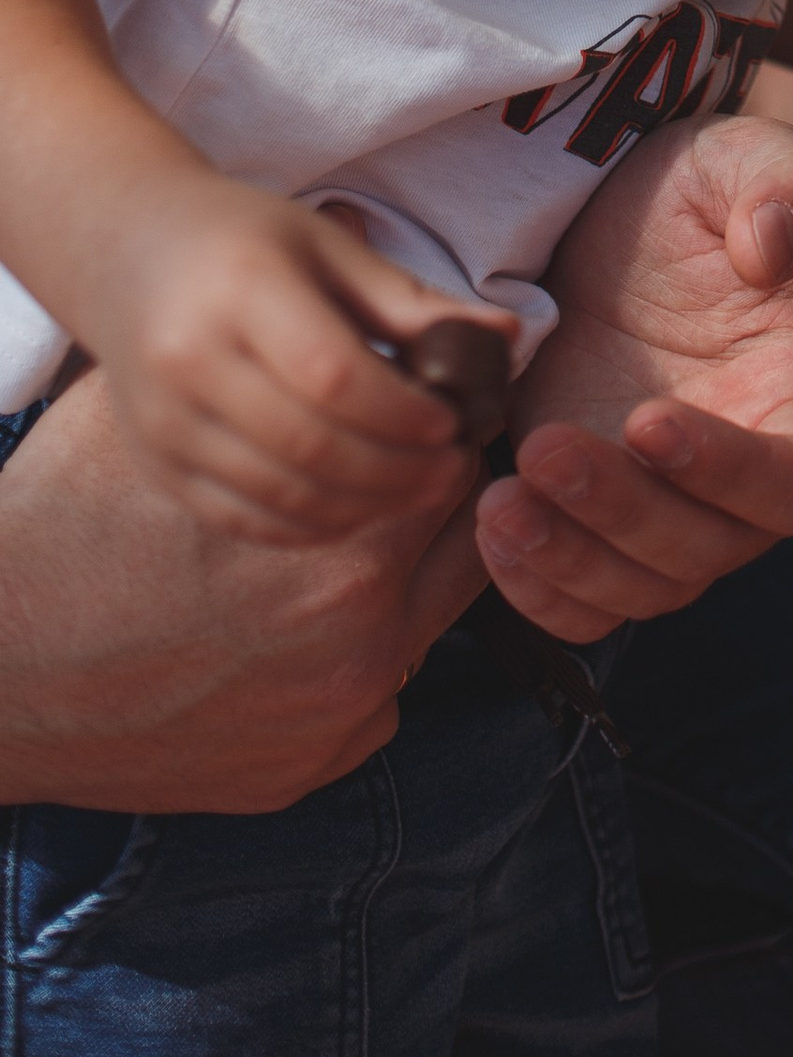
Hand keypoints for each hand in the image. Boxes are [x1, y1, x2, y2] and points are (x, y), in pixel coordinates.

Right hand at [0, 366, 483, 813]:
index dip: (434, 427)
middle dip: (433, 497)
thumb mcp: (171, 417)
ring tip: (351, 546)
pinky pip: (378, 701)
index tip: (417, 416)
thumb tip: (364, 286)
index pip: (455, 457)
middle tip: (395, 473)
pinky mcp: (309, 769)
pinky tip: (300, 629)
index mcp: (347, 531)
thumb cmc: (69, 530)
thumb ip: (278, 366)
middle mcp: (363, 630)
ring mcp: (340, 712)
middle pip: (460, 537)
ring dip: (408, 577)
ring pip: (430, 619)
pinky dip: (355, 661)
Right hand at [90, 177, 485, 545]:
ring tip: (419, 489)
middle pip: (310, 447)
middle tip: (451, 469)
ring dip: (364, 506)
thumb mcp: (327, 248)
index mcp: (239, 291)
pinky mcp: (160, 467)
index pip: (332, 375)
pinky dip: (312, 525)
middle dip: (396, 471)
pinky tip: (361, 505)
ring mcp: (167, 425)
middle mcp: (190, 363)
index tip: (451, 422)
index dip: (401, 413)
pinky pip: (245, 519)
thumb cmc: (244, 239)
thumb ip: (409, 300)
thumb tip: (507, 336)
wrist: (128, 253)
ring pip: (280, 496)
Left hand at [473, 112, 792, 643]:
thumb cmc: (696, 195)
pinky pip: (584, 603)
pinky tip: (490, 526)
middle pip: (705, 547)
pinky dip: (538, 589)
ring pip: (640, 587)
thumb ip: (787, 188)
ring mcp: (671, 512)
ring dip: (570, 561)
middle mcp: (749, 480)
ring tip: (500, 500)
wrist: (618, 228)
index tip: (649, 423)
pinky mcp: (599, 527)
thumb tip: (774, 249)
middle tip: (544, 446)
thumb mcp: (744, 157)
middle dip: (621, 513)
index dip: (729, 471)